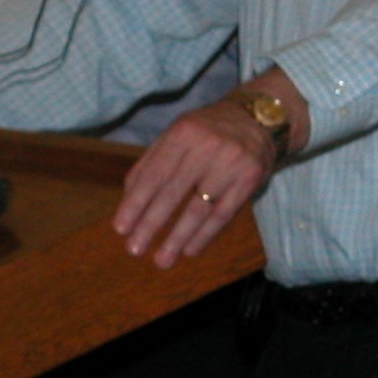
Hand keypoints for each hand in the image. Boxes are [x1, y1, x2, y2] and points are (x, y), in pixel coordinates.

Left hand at [113, 77, 306, 267]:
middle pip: (173, 193)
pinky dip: (205, 235)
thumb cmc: (206, 131)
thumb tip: (129, 199)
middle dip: (151, 224)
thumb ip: (152, 162)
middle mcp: (206, 147)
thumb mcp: (177, 134)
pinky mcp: (249, 179)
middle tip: (134, 249)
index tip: (120, 228)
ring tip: (162, 260)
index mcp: (182, 133)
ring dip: (178, 238)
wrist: (257, 117)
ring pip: (199, 209)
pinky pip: (223, 214)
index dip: (135, 203)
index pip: (154, 174)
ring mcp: (230, 163)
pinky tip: (189, 250)